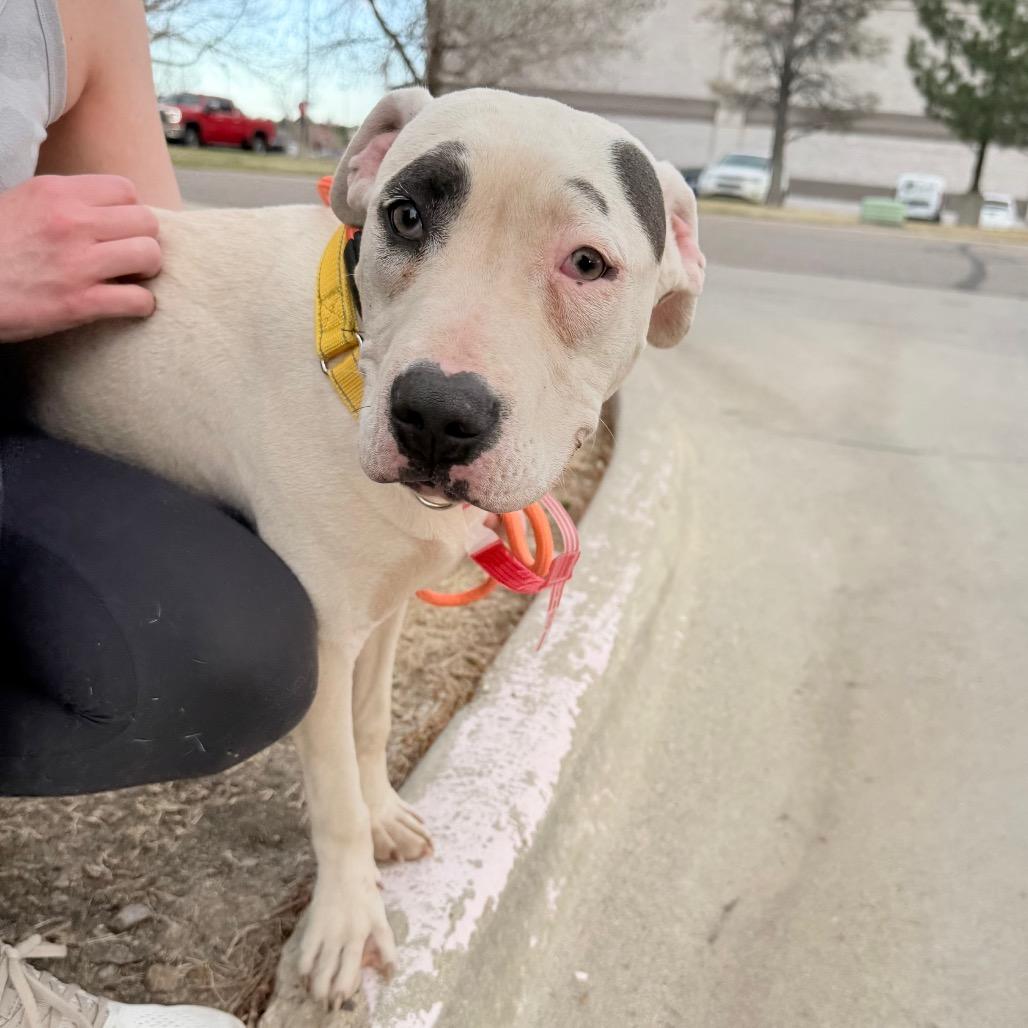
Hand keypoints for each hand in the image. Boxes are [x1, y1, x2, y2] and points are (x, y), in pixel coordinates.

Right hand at [0, 175, 161, 342]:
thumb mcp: (21, 204)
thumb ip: (62, 203)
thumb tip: (104, 210)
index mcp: (55, 193)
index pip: (126, 190)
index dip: (129, 212)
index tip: (119, 229)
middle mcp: (70, 222)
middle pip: (146, 221)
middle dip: (143, 240)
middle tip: (128, 256)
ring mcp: (77, 263)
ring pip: (150, 255)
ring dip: (146, 271)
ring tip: (130, 278)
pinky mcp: (79, 303)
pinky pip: (139, 300)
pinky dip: (141, 305)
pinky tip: (127, 305)